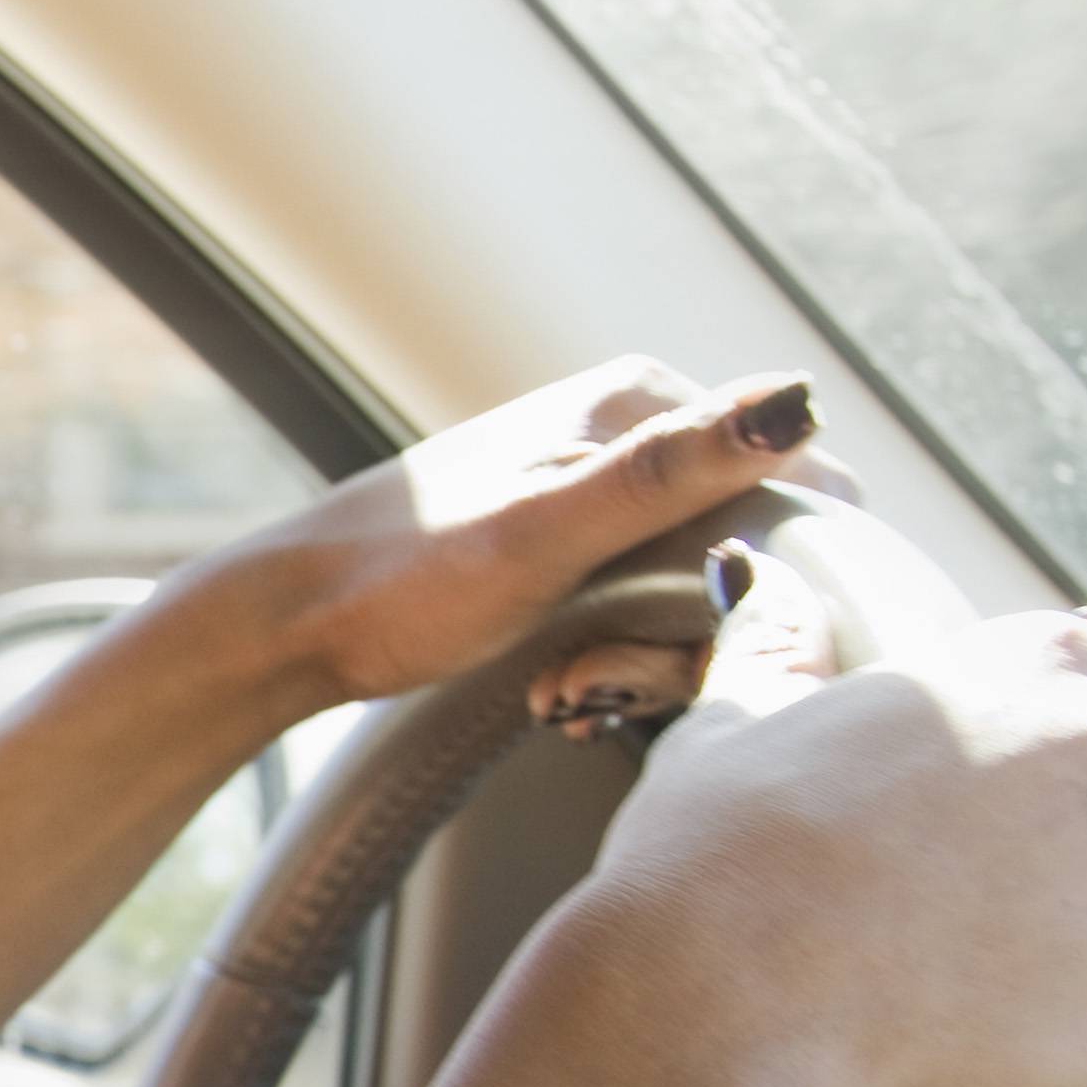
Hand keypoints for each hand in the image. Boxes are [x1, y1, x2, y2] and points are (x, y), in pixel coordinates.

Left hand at [182, 358, 847, 712]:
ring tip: (564, 690)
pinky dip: (622, 660)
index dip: (775, 581)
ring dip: (652, 659)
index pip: (799, 485)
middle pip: (753, 543)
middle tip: (596, 685)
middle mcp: (635, 426)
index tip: (703, 654)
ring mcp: (606, 485)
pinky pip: (652, 605)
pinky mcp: (579, 542)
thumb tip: (797, 399)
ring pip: (703, 586)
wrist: (287, 623)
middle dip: (699, 633)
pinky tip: (560, 690)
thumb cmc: (399, 581)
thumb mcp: (545, 532)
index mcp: (644, 396)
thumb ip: (669, 472)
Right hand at [571, 556, 1086, 1086]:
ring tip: (959, 1008)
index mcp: (1046, 660)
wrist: (725, 1020)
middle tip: (947, 938)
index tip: (961, 846)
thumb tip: (766, 593)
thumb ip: (782, 649)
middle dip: (1071, 880)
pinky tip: (994, 1066)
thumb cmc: (719, 871)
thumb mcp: (737, 725)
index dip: (1023, 790)